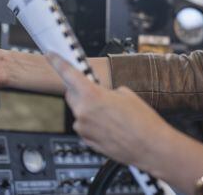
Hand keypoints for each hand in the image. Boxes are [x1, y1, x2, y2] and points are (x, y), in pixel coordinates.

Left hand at [49, 54, 174, 169]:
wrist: (150, 147)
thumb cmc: (142, 122)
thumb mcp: (126, 94)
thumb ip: (106, 91)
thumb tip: (100, 94)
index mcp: (92, 95)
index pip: (68, 74)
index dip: (58, 62)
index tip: (51, 55)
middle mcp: (83, 112)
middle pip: (71, 94)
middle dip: (80, 90)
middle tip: (98, 91)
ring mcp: (83, 129)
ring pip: (79, 112)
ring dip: (89, 109)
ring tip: (112, 115)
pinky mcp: (87, 142)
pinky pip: (85, 127)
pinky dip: (93, 124)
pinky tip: (111, 126)